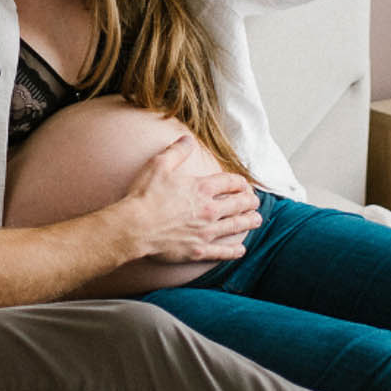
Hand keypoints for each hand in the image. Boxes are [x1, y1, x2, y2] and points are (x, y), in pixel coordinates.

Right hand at [120, 135, 260, 260]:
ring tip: (256, 220)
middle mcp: (209, 209)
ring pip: (236, 226)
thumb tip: (188, 139)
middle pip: (239, 204)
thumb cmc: (144, 196)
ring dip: (249, 222)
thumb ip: (176, 151)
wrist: (133, 227)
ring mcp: (205, 231)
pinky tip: (241, 250)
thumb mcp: (158, 165)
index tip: (243, 185)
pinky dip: (234, 251)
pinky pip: (222, 252)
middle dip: (250, 201)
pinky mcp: (198, 250)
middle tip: (254, 202)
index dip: (240, 183)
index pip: (231, 183)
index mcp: (201, 188)